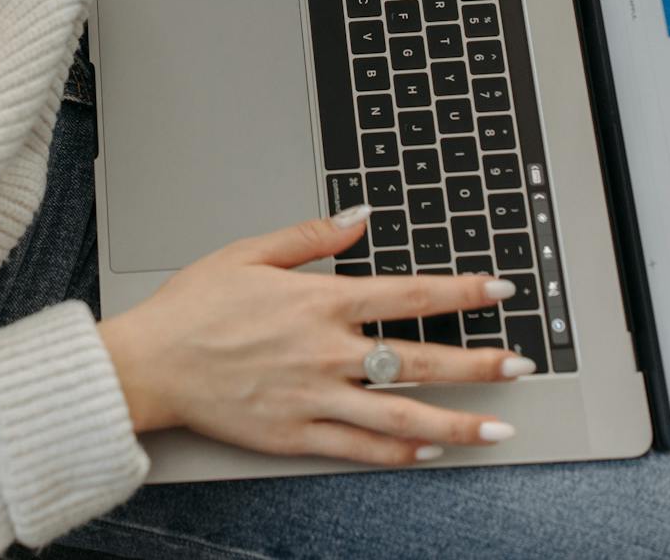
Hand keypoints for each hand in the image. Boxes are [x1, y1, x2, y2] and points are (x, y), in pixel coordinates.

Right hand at [96, 207, 531, 465]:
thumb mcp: (249, 252)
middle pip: (419, 358)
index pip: (410, 294)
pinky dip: (400, 452)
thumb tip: (359, 217)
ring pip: (401, 414)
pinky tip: (430, 450)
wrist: (147, 363)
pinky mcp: (295, 434)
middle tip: (521, 365)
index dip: (463, 290)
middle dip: (478, 362)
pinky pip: (360, 447)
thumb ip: (312, 236)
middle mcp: (325, 351)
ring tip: (498, 426)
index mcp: (319, 301)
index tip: (499, 290)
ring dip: (456, 420)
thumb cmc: (192, 308)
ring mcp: (313, 397)